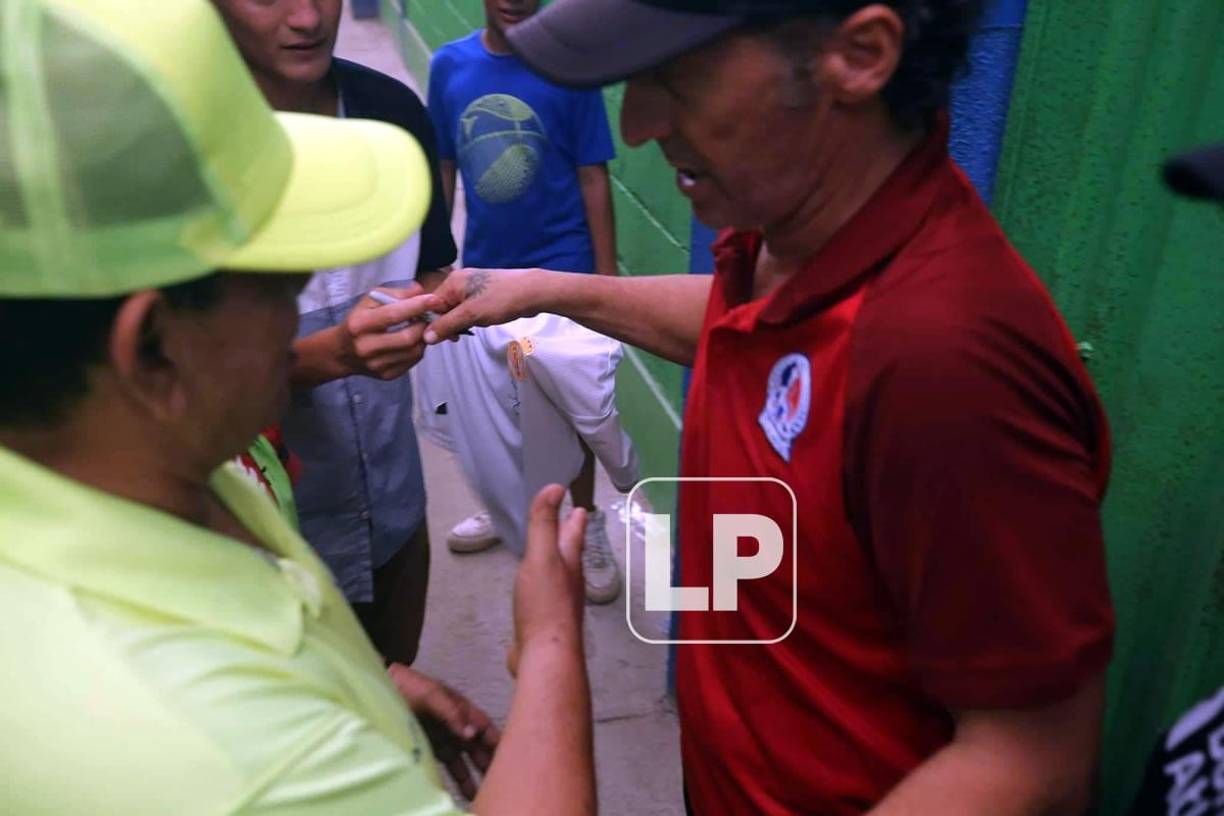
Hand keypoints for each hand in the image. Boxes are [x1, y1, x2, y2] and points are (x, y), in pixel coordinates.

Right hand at [335, 284, 435, 379]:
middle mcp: (366, 347)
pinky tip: (415, 339)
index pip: (393, 315)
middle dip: (424, 324)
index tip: (435, 299)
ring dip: (424, 336)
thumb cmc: (358, 321)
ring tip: (422, 326)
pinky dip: (419, 348)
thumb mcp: (369, 301)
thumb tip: (420, 290)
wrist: (342, 352)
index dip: (417, 306)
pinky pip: (413, 361)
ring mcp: (377, 364)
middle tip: (430, 315)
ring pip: (414, 351)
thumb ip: (395, 294)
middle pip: (407, 337)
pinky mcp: (386, 375)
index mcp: (359, 324)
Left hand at [388, 663, 499, 799]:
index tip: (509, 757)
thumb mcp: (433, 695)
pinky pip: (448, 766)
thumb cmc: (411, 687)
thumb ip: (453, 713)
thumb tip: (472, 733)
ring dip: (474, 776)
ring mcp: (445, 738)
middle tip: (498, 781)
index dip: (496, 741)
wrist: (385, 688)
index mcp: (462, 710)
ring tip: (481, 793)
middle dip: (489, 763)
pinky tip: (463, 791)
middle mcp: (457, 726)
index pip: (485, 728)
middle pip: (478, 747)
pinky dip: (456, 779)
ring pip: (465, 760)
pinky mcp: (432, 749)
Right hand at [423, 267, 540, 343]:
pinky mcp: (483, 294)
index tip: (440, 337)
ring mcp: (472, 287)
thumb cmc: (502, 299)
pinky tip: (480, 323)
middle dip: (449, 323)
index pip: (430, 305)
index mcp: (453, 282)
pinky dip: (471, 319)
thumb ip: (447, 325)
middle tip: (459, 336)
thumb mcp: (471, 314)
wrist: (533, 292)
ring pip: (456, 310)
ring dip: (461, 322)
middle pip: (442, 307)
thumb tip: (426, 337)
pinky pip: (469, 309)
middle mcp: (459, 282)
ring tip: (473, 327)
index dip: (433, 322)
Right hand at [508, 485, 586, 676]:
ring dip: (555, 560)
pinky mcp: (543, 621)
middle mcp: (568, 581)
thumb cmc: (545, 603)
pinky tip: (533, 587)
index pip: (574, 534)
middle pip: (569, 553)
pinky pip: (543, 595)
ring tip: (550, 551)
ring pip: (558, 574)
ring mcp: (558, 603)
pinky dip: (539, 583)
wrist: (545, 653)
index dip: (575, 519)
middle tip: (569, 523)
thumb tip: (556, 487)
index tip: (580, 507)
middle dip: (569, 537)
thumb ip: (544, 524)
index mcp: (569, 562)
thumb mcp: (541, 556)